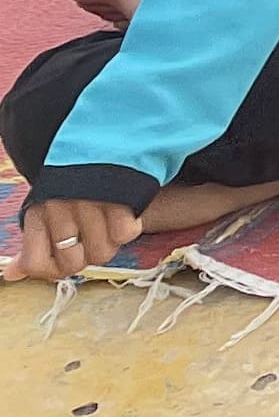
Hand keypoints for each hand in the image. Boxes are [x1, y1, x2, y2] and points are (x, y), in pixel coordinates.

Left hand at [6, 193, 141, 283]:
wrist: (100, 142)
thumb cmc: (71, 181)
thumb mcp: (42, 209)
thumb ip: (30, 245)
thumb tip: (12, 274)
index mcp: (36, 211)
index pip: (35, 264)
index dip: (52, 269)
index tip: (63, 256)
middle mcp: (60, 208)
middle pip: (73, 264)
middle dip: (84, 256)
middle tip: (90, 239)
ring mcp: (91, 202)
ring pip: (101, 253)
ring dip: (108, 244)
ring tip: (108, 226)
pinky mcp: (121, 196)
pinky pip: (124, 234)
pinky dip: (128, 228)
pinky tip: (124, 215)